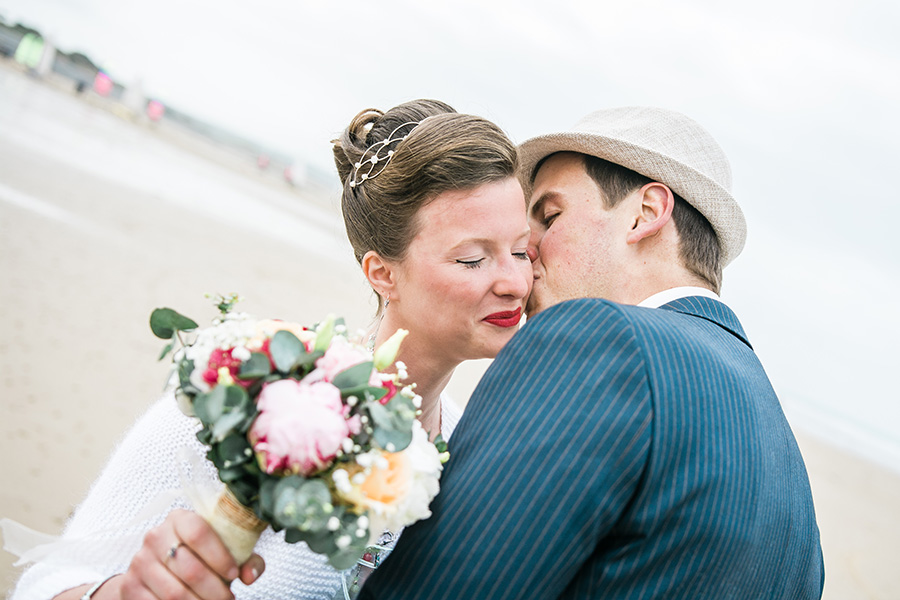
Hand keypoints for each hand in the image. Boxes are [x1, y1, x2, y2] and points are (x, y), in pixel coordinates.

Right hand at [116, 509, 265, 598]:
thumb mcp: (223, 551)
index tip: (234, 574)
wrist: (158, 567)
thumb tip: (250, 575)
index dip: (220, 557)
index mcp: (180, 518)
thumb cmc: (199, 556)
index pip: (199, 533)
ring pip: (175, 593)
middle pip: (190, 569)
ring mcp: (140, 561)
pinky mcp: (130, 586)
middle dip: (215, 591)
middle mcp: (156, 536)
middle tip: (227, 599)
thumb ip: (245, 559)